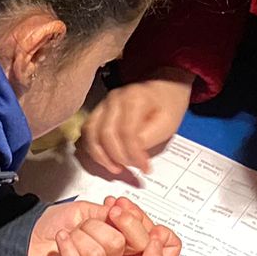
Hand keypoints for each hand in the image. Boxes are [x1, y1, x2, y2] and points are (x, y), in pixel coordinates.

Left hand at [26, 197, 158, 255]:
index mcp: (118, 246)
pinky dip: (66, 246)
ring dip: (77, 237)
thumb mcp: (87, 210)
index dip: (130, 222)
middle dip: (94, 226)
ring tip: (69, 237)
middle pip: (118, 243)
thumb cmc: (55, 224)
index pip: (140, 239)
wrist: (28, 237)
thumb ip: (111, 215)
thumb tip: (126, 215)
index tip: (116, 210)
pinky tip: (60, 240)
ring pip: (98, 253)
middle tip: (83, 225)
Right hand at [78, 72, 193, 182]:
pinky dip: (93, 147)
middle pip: (105, 134)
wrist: (165, 85)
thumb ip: (147, 139)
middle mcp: (114, 99)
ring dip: (100, 155)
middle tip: (130, 170)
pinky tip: (104, 159)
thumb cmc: (168, 105)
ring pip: (90, 132)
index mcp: (134, 99)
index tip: (145, 169)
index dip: (134, 155)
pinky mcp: (99, 109)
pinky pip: (88, 130)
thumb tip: (130, 156)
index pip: (127, 133)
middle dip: (117, 157)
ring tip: (115, 168)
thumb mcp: (167, 123)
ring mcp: (104, 102)